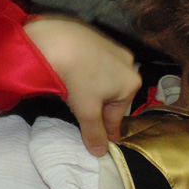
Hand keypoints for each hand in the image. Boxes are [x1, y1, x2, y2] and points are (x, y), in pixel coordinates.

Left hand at [24, 15, 140, 156]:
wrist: (57, 39)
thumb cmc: (77, 77)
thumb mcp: (86, 110)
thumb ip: (94, 132)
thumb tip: (100, 153)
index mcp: (131, 82)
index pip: (118, 115)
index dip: (109, 130)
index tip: (106, 140)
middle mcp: (128, 62)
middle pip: (112, 95)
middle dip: (100, 106)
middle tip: (84, 114)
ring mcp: (112, 46)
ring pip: (103, 76)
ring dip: (92, 87)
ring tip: (75, 93)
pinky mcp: (95, 36)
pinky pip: (93, 61)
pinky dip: (85, 69)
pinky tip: (72, 73)